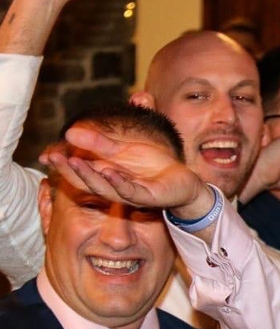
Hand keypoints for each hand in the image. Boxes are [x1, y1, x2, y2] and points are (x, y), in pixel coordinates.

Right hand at [40, 125, 208, 216]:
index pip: (80, 174)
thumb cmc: (152, 167)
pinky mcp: (150, 197)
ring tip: (76, 161)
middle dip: (70, 170)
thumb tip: (70, 131)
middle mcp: (114, 189)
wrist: (183, 181)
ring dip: (90, 176)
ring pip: (105, 188)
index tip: (49, 154)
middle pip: (87, 182)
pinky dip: (119, 183)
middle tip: (55, 157)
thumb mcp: (123, 150)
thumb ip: (99, 143)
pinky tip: (109, 172)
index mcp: (106, 178)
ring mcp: (131, 194)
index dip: (64, 165)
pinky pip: (131, 192)